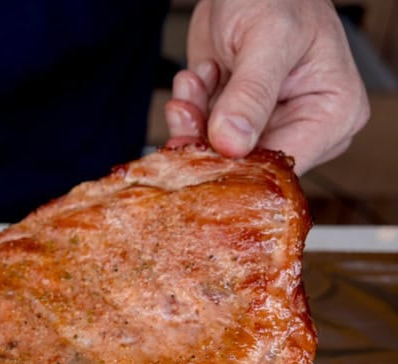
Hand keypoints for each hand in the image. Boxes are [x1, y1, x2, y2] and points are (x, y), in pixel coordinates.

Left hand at [164, 0, 368, 173]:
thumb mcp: (269, 39)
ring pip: (218, 153)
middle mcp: (305, 126)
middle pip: (248, 165)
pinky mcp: (237, 121)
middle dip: (209, 137)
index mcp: (335, 112)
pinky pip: (203, 136)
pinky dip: (191, 109)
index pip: (287, 162)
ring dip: (194, 119)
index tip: (206, 143)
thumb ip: (251, 93)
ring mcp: (269, 126)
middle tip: (189, 106)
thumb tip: (233, 143)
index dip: (240, 162)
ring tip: (195, 81)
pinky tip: (198, 77)